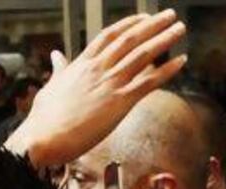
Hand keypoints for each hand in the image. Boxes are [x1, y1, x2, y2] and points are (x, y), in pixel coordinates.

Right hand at [5, 10, 186, 167]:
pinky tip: (182, 61)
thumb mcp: (51, 87)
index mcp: (82, 64)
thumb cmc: (44, 118)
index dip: (129, 24)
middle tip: (170, 15)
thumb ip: (60, 69)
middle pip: (130, 39)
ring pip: (143, 54)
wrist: (43, 136)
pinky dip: (167, 70)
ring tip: (180, 28)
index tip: (144, 17)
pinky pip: (149, 82)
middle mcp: (98, 68)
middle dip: (152, 25)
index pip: (109, 36)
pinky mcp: (120, 101)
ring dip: (164, 39)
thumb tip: (56, 55)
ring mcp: (110, 83)